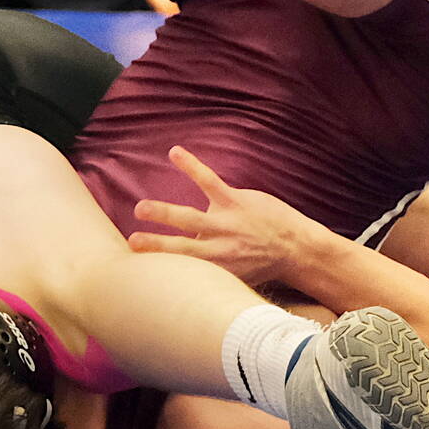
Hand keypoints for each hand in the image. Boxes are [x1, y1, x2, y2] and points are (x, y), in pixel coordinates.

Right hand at [127, 147, 327, 286]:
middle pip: (179, 247)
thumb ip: (208, 268)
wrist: (296, 248)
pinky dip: (190, 166)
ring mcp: (225, 223)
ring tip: (141, 208)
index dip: (159, 266)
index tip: (136, 267)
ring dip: (162, 212)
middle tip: (131, 242)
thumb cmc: (263, 263)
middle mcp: (216, 249)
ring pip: (187, 217)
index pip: (181, 267)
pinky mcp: (234, 202)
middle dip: (155, 244)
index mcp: (214, 269)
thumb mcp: (233, 275)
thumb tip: (184, 263)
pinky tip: (175, 153)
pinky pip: (207, 181)